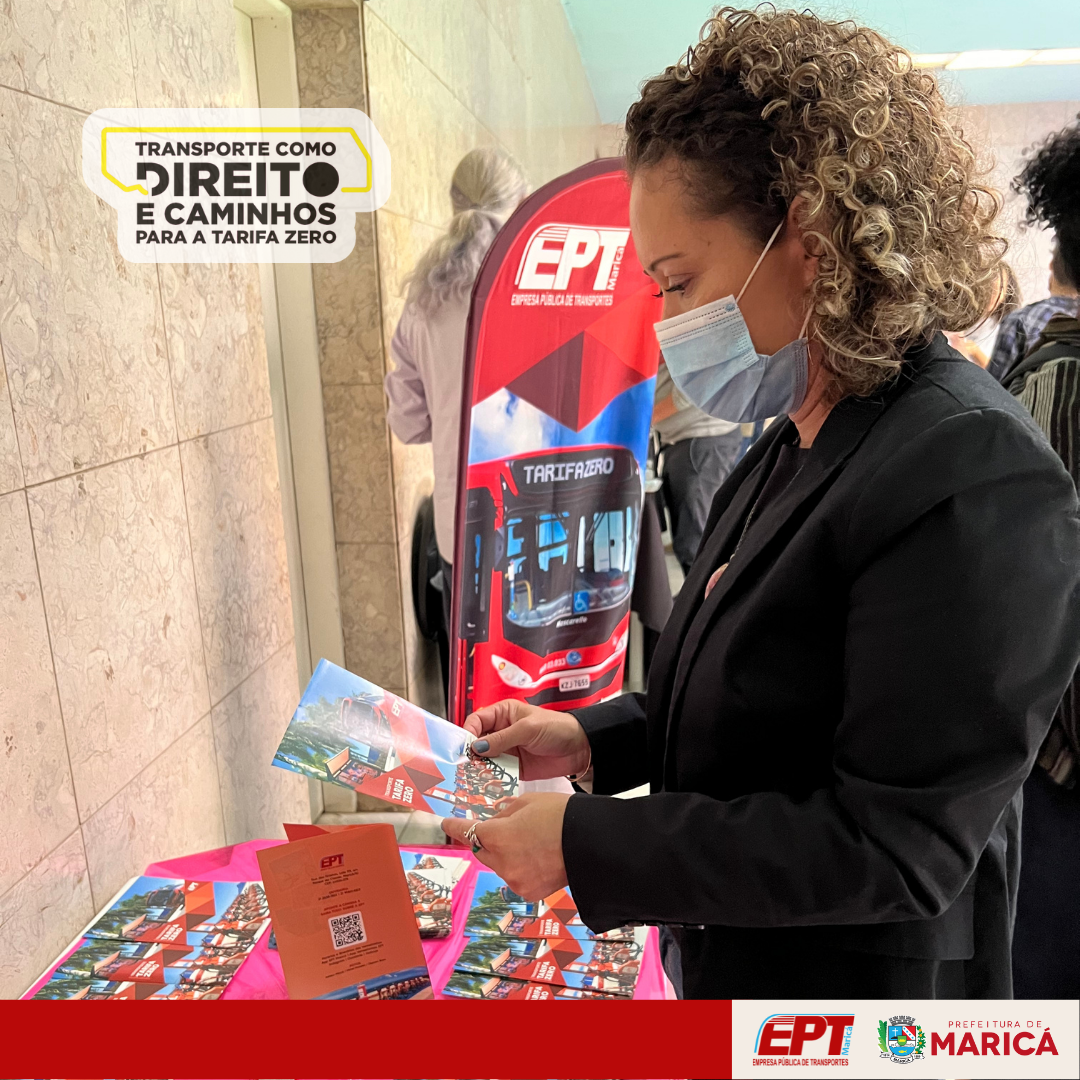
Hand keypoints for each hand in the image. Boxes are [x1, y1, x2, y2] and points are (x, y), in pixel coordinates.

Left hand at [442, 793, 570, 899]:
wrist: (592, 844)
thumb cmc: (562, 816)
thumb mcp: (529, 802)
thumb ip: (505, 812)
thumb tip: (495, 819)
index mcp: (498, 836)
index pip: (467, 831)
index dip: (455, 827)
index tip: (447, 824)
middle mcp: (502, 862)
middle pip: (481, 851)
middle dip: (484, 840)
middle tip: (497, 829)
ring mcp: (515, 881)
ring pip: (498, 865)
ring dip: (504, 854)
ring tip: (527, 842)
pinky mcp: (529, 892)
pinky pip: (514, 877)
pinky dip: (519, 867)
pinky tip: (536, 857)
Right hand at [464, 699, 589, 780]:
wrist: (579, 748)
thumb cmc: (556, 728)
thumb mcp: (528, 729)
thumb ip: (502, 738)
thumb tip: (477, 747)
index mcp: (503, 714)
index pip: (477, 720)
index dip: (468, 732)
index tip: (464, 747)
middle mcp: (501, 731)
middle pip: (477, 742)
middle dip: (469, 753)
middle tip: (463, 765)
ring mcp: (506, 750)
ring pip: (483, 759)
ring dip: (477, 768)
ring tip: (470, 777)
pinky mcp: (512, 767)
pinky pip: (495, 773)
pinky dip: (489, 778)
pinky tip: (484, 784)